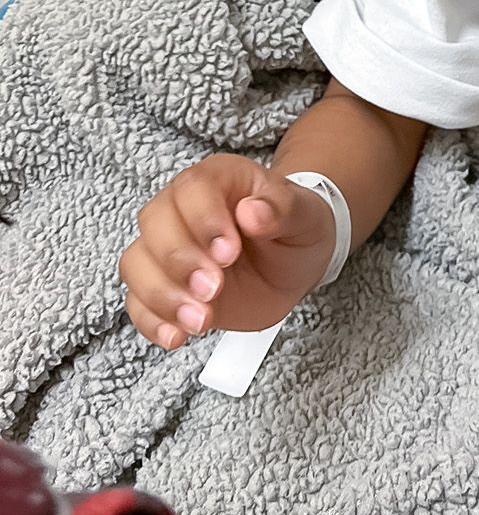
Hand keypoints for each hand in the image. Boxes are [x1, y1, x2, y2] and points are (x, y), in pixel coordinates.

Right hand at [119, 155, 336, 347]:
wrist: (294, 262)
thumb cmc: (296, 228)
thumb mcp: (305, 215)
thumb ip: (283, 209)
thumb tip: (254, 210)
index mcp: (219, 179)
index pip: (192, 189)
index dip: (203, 220)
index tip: (229, 252)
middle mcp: (183, 208)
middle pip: (154, 224)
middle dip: (180, 262)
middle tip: (214, 288)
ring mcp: (169, 248)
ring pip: (137, 264)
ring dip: (163, 295)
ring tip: (202, 318)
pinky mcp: (165, 285)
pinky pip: (138, 302)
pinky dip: (152, 321)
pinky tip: (178, 335)